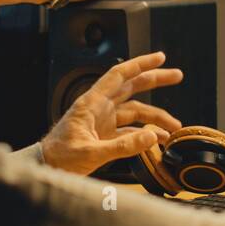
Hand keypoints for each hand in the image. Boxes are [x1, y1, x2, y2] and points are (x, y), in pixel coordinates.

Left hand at [40, 52, 183, 175]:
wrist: (47, 168)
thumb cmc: (60, 157)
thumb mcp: (91, 153)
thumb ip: (122, 146)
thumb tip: (152, 136)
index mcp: (92, 103)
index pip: (119, 75)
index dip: (140, 64)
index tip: (160, 57)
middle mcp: (100, 108)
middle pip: (132, 87)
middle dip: (155, 80)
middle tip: (177, 75)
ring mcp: (103, 121)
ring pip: (135, 111)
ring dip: (155, 118)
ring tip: (175, 127)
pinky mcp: (105, 134)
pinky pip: (130, 129)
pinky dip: (145, 133)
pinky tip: (158, 139)